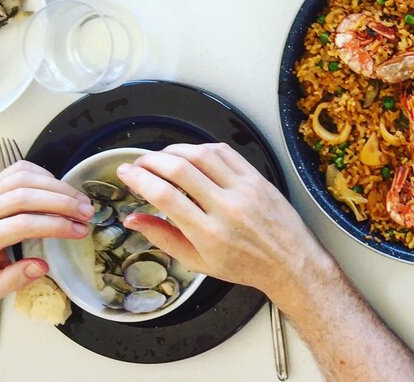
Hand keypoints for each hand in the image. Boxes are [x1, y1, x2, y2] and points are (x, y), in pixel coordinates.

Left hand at [0, 162, 91, 299]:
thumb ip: (15, 280)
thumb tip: (41, 265)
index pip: (22, 225)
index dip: (55, 225)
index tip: (79, 231)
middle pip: (25, 197)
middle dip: (63, 202)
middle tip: (87, 213)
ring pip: (24, 179)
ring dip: (58, 187)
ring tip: (80, 200)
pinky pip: (19, 170)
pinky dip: (44, 175)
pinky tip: (59, 188)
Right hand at [116, 143, 320, 305]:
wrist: (288, 261)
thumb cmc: (244, 265)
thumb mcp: (197, 262)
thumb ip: (163, 237)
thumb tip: (133, 218)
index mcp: (208, 232)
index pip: (165, 196)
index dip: (140, 179)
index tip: (125, 173)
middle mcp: (226, 207)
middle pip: (181, 169)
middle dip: (152, 160)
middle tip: (139, 162)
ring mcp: (244, 189)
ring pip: (203, 155)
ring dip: (175, 150)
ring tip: (160, 157)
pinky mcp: (257, 178)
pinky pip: (226, 153)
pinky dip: (203, 148)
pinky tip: (191, 154)